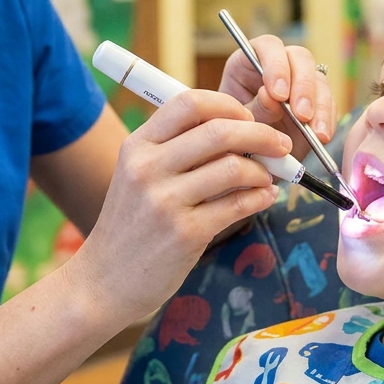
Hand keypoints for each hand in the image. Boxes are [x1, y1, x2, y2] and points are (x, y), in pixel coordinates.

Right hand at [71, 90, 288, 320]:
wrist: (104, 280)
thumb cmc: (132, 224)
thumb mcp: (139, 176)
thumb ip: (178, 150)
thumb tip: (241, 129)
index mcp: (137, 145)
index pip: (189, 102)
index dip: (228, 104)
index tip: (248, 117)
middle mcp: (147, 167)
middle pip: (219, 130)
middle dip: (261, 134)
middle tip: (279, 144)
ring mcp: (165, 201)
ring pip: (234, 167)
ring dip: (263, 170)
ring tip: (268, 178)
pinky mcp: (185, 233)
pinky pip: (237, 204)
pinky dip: (260, 197)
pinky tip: (264, 197)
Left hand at [218, 36, 333, 155]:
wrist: (247, 159)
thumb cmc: (235, 135)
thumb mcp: (239, 122)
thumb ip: (254, 108)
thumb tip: (270, 96)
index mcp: (249, 62)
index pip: (267, 47)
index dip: (276, 66)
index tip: (278, 94)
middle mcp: (278, 67)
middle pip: (299, 58)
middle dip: (303, 86)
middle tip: (301, 115)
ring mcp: (299, 83)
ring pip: (318, 80)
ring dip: (319, 105)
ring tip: (315, 132)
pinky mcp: (316, 102)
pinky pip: (329, 104)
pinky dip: (327, 120)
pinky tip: (322, 136)